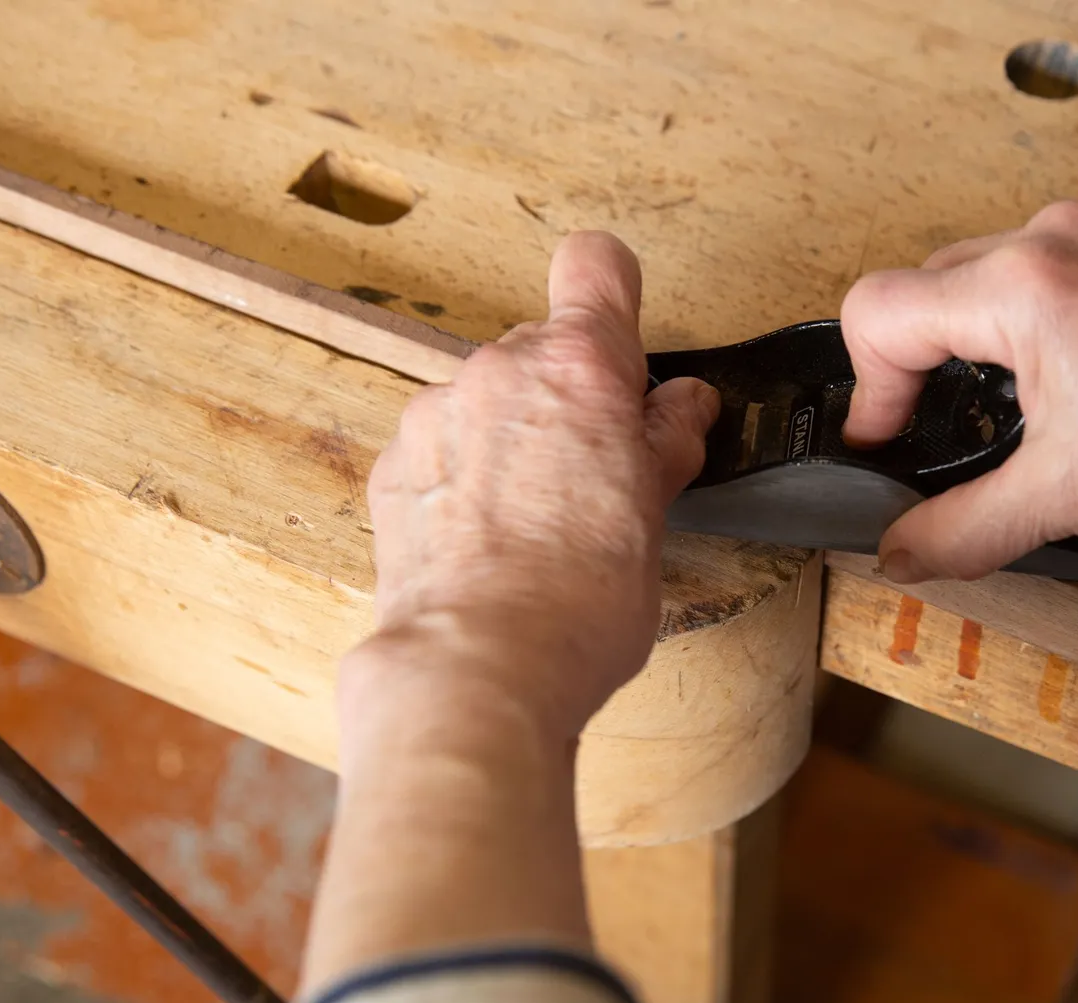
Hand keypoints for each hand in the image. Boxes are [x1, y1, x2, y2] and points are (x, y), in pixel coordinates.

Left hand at [348, 231, 718, 742]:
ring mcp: (436, 416)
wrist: (480, 664)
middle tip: (600, 478)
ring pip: (489, 402)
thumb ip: (667, 440)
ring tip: (539, 526)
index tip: (624, 346)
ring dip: (515, 441)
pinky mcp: (393, 468)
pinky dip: (466, 481)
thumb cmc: (578, 601)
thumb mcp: (655, 513)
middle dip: (571, 399)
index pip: (597, 264)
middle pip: (543, 349)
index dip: (615, 295)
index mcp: (579, 366)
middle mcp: (498, 370)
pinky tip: (490, 544)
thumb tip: (684, 406)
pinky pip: (443, 450)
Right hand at [840, 201, 1077, 581]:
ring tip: (1001, 423)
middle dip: (915, 373)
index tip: (891, 445)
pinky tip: (1055, 393)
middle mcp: (1051, 239)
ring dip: (967, 352)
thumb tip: (900, 553)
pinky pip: (1030, 276)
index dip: (870, 391)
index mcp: (1025, 288)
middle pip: (921, 292)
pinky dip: (1017, 331)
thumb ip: (969, 528)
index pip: (879, 313)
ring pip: (973, 281)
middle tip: (936, 443)